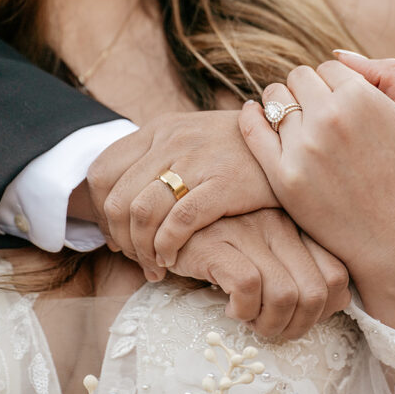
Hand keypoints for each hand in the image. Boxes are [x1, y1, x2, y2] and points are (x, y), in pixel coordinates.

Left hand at [84, 110, 278, 279]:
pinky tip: (174, 259)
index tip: (116, 235)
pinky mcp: (225, 181)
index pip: (101, 171)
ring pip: (141, 212)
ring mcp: (197, 158)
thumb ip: (160, 162)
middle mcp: (171, 139)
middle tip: (134, 258)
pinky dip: (167, 246)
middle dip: (119, 238)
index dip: (100, 211)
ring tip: (155, 265)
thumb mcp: (194, 141)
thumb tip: (123, 207)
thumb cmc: (240, 151)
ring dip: (141, 249)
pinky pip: (178, 221)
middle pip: (116, 198)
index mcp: (159, 129)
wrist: (294, 138)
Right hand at [168, 209, 350, 338]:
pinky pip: (248, 286)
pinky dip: (244, 310)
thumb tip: (337, 300)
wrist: (165, 224)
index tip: (298, 318)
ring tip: (250, 321)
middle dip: (298, 326)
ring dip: (270, 324)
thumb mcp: (267, 252)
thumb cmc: (223, 245)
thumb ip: (303, 268)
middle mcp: (277, 223)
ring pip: (286, 294)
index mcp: (296, 225)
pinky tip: (230, 308)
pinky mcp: (216, 243)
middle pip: (316, 291)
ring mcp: (247, 231)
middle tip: (272, 328)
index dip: (324, 310)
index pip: (337, 275)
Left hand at [239, 54, 394, 327]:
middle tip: (321, 114)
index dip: (338, 83)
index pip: (329, 66)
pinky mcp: (282, 177)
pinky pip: (252, 129)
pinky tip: (256, 115)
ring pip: (274, 99)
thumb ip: (389, 71)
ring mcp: (302, 149)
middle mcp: (328, 118)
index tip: (345, 105)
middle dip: (309, 90)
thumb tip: (338, 54)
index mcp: (361, 98)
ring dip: (285, 104)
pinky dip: (252, 117)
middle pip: (298, 77)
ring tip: (300, 123)